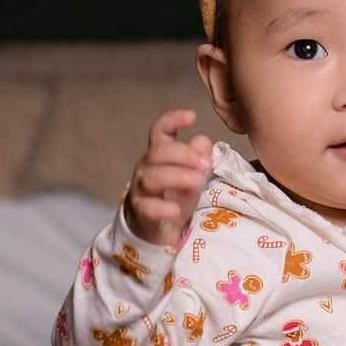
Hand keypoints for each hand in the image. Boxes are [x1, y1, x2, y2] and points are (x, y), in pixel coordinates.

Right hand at [122, 109, 213, 247]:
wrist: (159, 229)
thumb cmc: (174, 196)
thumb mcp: (192, 175)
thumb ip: (198, 157)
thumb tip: (203, 140)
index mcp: (159, 154)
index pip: (160, 131)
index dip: (172, 120)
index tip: (192, 116)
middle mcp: (146, 167)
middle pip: (158, 152)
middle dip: (184, 154)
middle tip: (205, 164)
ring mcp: (140, 189)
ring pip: (152, 177)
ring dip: (177, 176)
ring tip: (198, 180)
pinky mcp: (141, 212)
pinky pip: (148, 208)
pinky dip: (161, 208)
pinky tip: (175, 210)